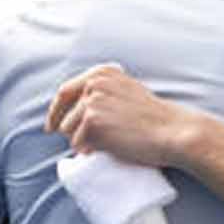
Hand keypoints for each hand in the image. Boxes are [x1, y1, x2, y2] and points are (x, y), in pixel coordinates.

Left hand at [44, 64, 196, 166]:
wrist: (172, 131)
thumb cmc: (154, 118)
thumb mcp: (127, 92)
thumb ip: (105, 93)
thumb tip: (78, 111)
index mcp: (102, 73)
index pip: (65, 92)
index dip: (55, 111)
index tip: (51, 125)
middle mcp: (93, 83)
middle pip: (64, 114)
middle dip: (69, 130)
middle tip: (84, 143)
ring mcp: (92, 101)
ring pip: (69, 130)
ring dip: (83, 141)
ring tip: (107, 144)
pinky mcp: (92, 122)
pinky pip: (78, 144)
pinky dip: (89, 150)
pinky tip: (108, 149)